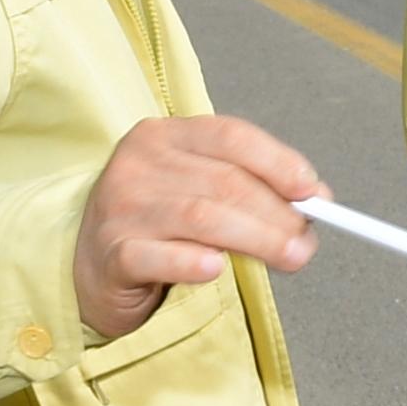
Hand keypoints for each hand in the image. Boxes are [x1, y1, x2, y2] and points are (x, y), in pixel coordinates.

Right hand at [74, 114, 325, 340]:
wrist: (92, 267)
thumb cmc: (158, 224)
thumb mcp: (197, 189)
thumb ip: (248, 186)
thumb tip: (314, 198)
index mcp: (163, 135)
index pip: (231, 137)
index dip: (279, 162)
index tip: (314, 192)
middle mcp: (138, 164)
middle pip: (224, 182)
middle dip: (277, 214)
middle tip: (307, 243)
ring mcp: (120, 208)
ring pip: (201, 217)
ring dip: (256, 240)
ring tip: (288, 258)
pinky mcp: (110, 253)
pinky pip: (158, 257)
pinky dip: (191, 262)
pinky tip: (216, 270)